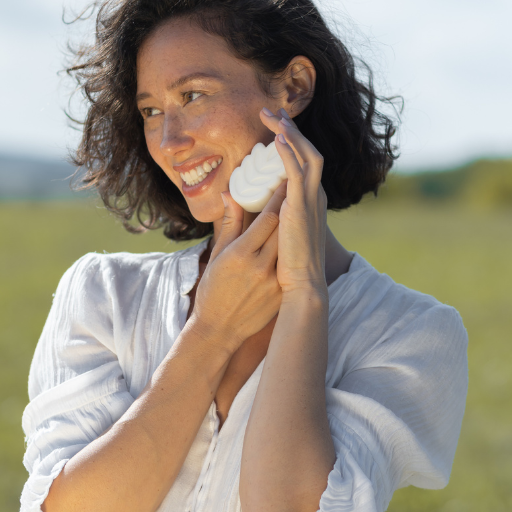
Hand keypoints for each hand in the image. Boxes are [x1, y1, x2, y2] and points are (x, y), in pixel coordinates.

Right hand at [190, 192, 282, 351]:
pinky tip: (297, 242)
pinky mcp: (281, 294)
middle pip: (284, 229)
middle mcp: (260, 266)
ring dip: (295, 229)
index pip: (267, 218)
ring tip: (298, 212)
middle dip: (291, 208)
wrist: (219, 329)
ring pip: (291, 247)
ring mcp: (274, 282)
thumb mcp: (217, 255)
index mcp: (241, 254)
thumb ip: (229, 224)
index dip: (278, 198)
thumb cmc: (213, 290)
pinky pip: (291, 266)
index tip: (284, 181)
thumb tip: (229, 194)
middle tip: (297, 189)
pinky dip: (294, 252)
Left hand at [259, 107, 327, 297]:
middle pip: (308, 151)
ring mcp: (311, 200)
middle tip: (272, 110)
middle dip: (290, 129)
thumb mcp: (279, 233)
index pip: (304, 161)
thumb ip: (269, 214)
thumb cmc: (289, 265)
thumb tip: (251, 203)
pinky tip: (277, 139)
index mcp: (311, 200)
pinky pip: (297, 172)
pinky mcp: (302, 207)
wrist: (303, 285)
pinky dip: (289, 153)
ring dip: (290, 133)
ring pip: (306, 155)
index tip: (276, 126)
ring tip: (274, 116)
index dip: (292, 141)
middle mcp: (315, 196)